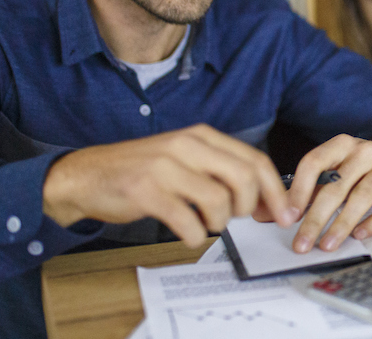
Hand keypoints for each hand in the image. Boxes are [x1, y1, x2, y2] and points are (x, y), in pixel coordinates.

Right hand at [42, 123, 294, 246]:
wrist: (87, 174)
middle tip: (240, 220)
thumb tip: (263, 199)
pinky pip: (187, 221)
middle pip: (244, 178)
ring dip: (220, 223)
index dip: (276, 190)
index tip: (284, 214)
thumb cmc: (142, 171)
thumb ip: (220, 171)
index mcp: (201, 136)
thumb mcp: (184, 159)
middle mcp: (186, 145)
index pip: (254, 160)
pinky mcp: (146, 191)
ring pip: (219, 201)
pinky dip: (194, 235)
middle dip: (252, 208)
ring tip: (206, 224)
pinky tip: (187, 233)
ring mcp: (165, 167)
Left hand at [284, 136, 371, 253]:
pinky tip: (359, 236)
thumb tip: (274, 213)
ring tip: (326, 245)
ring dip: (341, 225)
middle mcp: (365, 152)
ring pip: (361, 198)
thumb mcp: (336, 167)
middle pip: (336, 187)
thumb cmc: (360, 166)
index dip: (299, 190)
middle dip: (316, 218)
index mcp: (342, 144)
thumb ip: (309, 187)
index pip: (314, 162)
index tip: (288, 216)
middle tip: (302, 242)